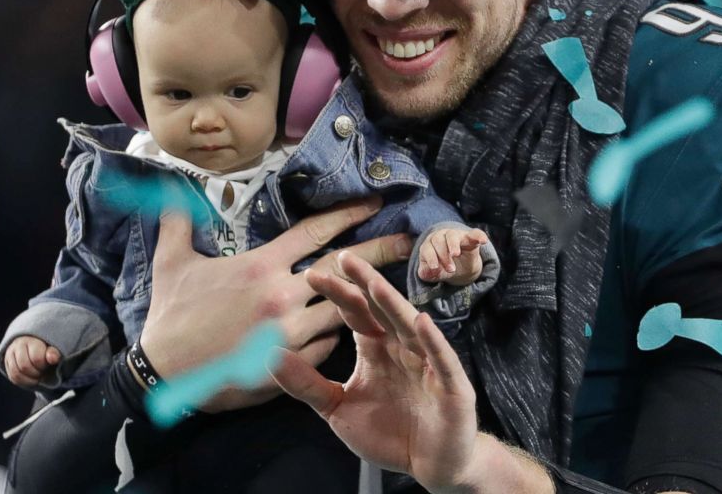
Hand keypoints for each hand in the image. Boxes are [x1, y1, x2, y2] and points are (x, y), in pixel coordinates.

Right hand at [5, 336, 59, 387]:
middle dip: (36, 373)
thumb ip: (54, 353)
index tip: (48, 364)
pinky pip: (13, 378)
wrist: (37, 345)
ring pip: (16, 374)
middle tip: (43, 371)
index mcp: (32, 339)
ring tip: (39, 376)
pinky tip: (33, 380)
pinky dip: (24, 382)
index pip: (36, 358)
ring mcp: (10, 354)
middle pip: (24, 367)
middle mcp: (18, 345)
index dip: (43, 365)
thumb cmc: (47, 348)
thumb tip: (53, 358)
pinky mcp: (7, 363)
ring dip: (30, 379)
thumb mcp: (53, 349)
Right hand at [138, 196, 412, 411]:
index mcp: (260, 267)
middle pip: (342, 269)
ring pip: (341, 312)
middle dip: (380, 252)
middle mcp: (281, 297)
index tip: (375, 202)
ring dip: (361, 300)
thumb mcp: (171, 263)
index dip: (348, 214)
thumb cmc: (170, 317)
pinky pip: (327, 348)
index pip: (315, 232)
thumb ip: (177, 223)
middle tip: (410, 242)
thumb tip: (170, 189)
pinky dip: (336, 336)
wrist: (161, 373)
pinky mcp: (289, 365)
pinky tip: (344, 330)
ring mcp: (288, 333)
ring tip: (387, 290)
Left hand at [272, 252, 552, 493]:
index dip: (336, 293)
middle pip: (381, 308)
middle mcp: (401, 345)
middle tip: (344, 257)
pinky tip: (421, 322)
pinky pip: (440, 358)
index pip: (354, 312)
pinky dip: (433, 341)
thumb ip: (307, 384)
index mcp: (375, 346)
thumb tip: (269, 357)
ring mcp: (427, 361)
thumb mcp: (337, 407)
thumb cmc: (387, 430)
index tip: (310, 275)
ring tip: (375, 284)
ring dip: (393, 305)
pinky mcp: (451, 384)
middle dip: (364, 283)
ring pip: (409, 326)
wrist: (429, 464)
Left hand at [417, 228, 487, 285]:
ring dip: (453, 245)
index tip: (435, 269)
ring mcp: (456, 235)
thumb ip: (427, 274)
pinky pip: (474, 233)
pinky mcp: (470, 237)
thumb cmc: (443, 268)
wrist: (460, 269)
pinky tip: (483, 241)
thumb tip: (424, 273)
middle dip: (443, 255)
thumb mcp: (435, 274)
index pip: (427, 248)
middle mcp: (441, 236)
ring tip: (455, 254)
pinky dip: (479, 235)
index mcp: (429, 245)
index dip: (431, 258)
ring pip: (452, 235)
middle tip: (450, 269)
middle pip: (438, 240)